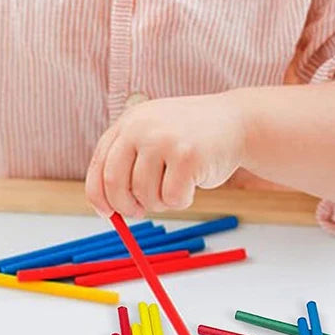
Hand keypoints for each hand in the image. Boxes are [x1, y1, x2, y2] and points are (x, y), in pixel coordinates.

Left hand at [84, 93, 245, 217]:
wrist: (236, 121)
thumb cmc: (191, 137)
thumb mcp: (152, 137)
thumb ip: (128, 163)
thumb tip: (107, 208)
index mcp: (128, 122)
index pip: (99, 166)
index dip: (99, 196)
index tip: (107, 213)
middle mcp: (141, 128)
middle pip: (115, 184)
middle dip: (125, 207)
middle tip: (139, 212)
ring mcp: (164, 140)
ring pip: (145, 195)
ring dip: (161, 202)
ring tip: (176, 185)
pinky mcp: (187, 156)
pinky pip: (173, 199)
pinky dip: (182, 201)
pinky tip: (193, 183)